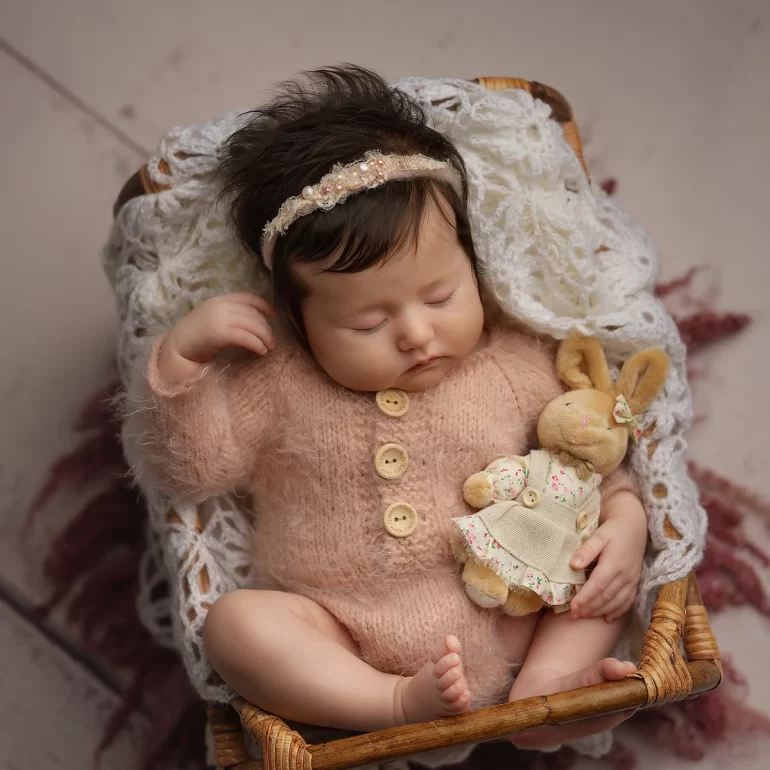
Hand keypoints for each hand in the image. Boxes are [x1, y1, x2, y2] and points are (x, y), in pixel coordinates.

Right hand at [158, 293, 276, 385]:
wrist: (177, 347)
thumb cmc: (196, 336)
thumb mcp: (213, 318)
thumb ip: (230, 315)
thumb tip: (253, 321)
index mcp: (220, 300)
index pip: (248, 298)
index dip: (264, 305)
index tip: (274, 314)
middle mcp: (221, 306)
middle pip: (253, 314)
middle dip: (266, 328)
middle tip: (272, 341)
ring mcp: (220, 318)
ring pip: (252, 325)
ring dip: (265, 337)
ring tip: (269, 347)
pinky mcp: (219, 333)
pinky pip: (246, 337)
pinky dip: (257, 344)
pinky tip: (261, 351)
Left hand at [568, 491, 647, 621]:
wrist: (634, 525)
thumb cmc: (613, 529)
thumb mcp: (598, 535)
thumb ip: (587, 549)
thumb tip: (574, 565)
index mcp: (614, 563)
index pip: (597, 586)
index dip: (585, 598)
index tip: (572, 607)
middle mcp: (625, 575)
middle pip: (606, 597)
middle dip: (589, 608)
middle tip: (574, 615)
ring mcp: (632, 580)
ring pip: (616, 601)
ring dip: (600, 611)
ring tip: (585, 616)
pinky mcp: (636, 582)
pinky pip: (628, 601)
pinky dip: (617, 611)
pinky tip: (607, 618)